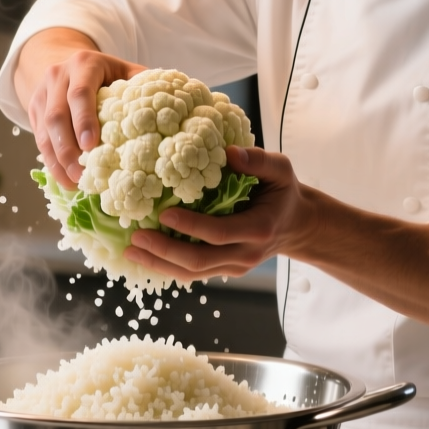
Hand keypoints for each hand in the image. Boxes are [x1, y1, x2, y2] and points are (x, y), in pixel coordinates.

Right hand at [18, 29, 144, 187]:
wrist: (68, 64)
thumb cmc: (108, 74)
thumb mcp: (125, 71)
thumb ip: (143, 86)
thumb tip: (171, 111)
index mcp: (84, 64)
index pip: (80, 93)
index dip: (84, 120)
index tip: (91, 145)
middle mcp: (58, 76)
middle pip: (56, 115)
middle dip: (68, 148)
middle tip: (82, 175)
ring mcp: (42, 94)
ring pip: (44, 131)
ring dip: (58, 161)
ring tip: (74, 183)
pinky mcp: (33, 111)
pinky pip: (39, 140)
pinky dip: (52, 162)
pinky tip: (65, 179)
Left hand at [125, 146, 316, 280]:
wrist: (296, 225)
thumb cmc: (284, 193)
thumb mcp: (280, 169)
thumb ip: (258, 160)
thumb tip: (229, 153)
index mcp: (259, 228)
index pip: (219, 233)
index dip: (191, 226)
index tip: (164, 214)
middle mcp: (247, 254)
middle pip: (200, 261)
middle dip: (165, 252)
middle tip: (135, 237)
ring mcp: (235, 267)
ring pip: (194, 274)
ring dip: (160, 265)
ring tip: (131, 251)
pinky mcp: (226, 270)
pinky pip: (194, 274)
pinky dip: (167, 268)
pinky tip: (145, 257)